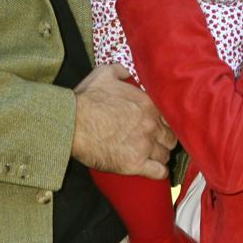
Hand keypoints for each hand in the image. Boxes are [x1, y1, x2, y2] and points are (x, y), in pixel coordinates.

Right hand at [71, 64, 175, 178]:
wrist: (72, 123)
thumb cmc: (86, 99)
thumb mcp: (104, 74)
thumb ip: (122, 70)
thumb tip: (129, 72)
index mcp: (148, 104)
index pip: (170, 116)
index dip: (164, 122)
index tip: (157, 125)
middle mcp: (151, 124)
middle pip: (170, 137)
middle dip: (163, 140)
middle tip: (154, 142)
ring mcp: (144, 145)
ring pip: (165, 154)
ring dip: (160, 155)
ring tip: (152, 156)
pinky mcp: (135, 164)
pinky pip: (159, 172)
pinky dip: (159, 172)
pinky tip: (155, 170)